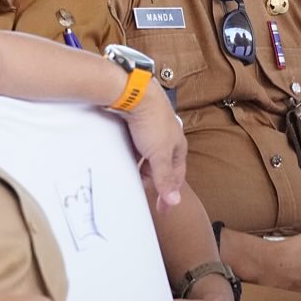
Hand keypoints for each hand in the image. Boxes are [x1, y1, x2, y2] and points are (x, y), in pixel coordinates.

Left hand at [121, 78, 186, 209]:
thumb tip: (175, 200)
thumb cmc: (151, 119)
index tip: (164, 210)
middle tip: (143, 192)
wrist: (132, 91)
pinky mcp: (137, 122)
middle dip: (154, 180)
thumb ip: (165, 178)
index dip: (170, 194)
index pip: (177, 176)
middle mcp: (167, 137)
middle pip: (162, 166)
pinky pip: (135, 145)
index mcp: (178, 145)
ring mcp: (151, 129)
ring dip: (141, 167)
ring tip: (130, 177)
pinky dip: (131, 155)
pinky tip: (122, 159)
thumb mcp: (159, 154)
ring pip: (147, 156)